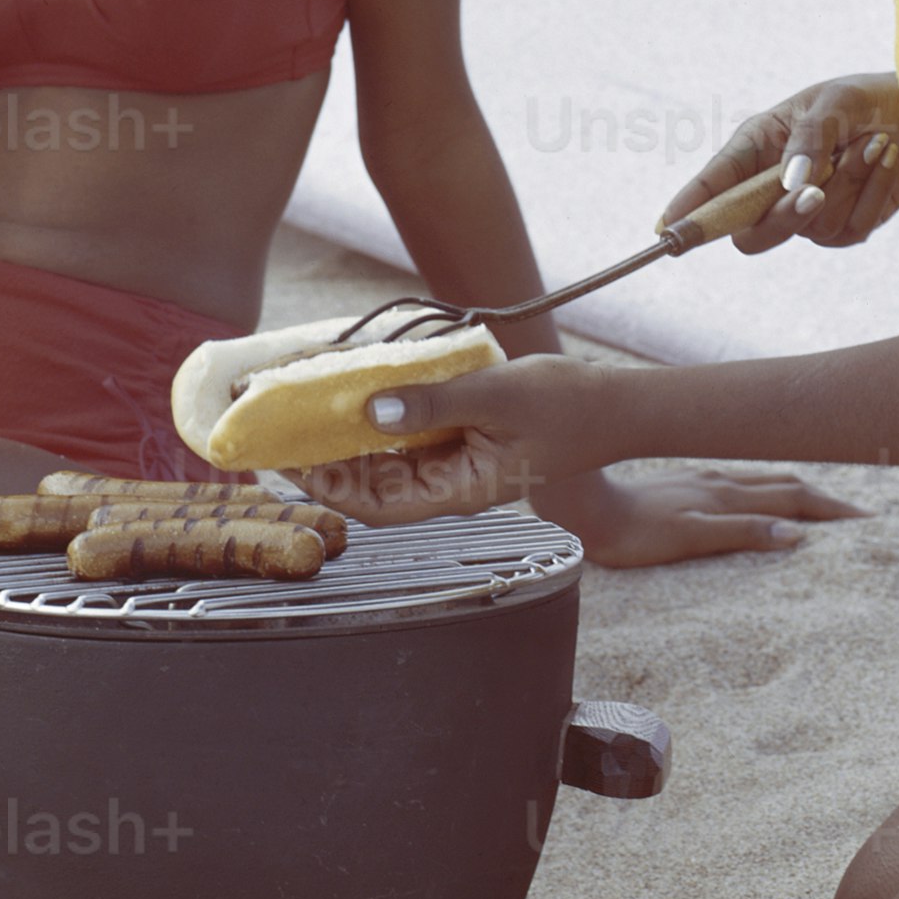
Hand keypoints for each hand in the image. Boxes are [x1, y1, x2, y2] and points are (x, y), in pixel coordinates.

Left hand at [288, 353, 625, 525]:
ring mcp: (457, 463)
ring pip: (389, 461)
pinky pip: (412, 435)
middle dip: (328, 463)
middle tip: (283, 432)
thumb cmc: (567, 406)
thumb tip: (372, 408)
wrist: (615, 407)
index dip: (329, 489)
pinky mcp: (463, 440)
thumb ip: (433, 403)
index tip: (290, 464)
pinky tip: (360, 393)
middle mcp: (452, 484)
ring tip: (310, 410)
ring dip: (351, 438)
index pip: (378, 506)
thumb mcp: (496, 396)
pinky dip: (383, 417)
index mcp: (461, 491)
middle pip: (375, 486)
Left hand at [536, 465, 860, 569]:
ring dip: (802, 490)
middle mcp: (721, 481)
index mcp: (728, 494)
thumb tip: (795, 535)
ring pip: (766, 480)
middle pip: (789, 484)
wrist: (582, 507)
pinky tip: (766, 497)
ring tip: (827, 504)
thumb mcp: (687, 536)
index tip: (869, 521)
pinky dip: (770, 490)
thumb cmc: (630, 531)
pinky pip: (744, 483)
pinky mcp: (687, 484)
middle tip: (862, 515)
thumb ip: (740, 532)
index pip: (795, 498)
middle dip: (827, 498)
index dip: (832, 509)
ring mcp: (704, 479)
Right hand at [661, 78, 898, 254]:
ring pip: (809, 228)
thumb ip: (807, 142)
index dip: (689, 209)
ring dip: (847, 184)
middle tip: (814, 192)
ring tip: (872, 143)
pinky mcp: (843, 228)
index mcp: (755, 147)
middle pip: (751, 233)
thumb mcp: (833, 104)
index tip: (666, 230)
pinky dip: (871, 194)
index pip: (714, 185)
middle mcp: (773, 185)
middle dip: (782, 217)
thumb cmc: (865, 100)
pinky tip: (884, 161)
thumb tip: (790, 187)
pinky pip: (849, 229)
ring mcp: (806, 213)